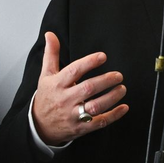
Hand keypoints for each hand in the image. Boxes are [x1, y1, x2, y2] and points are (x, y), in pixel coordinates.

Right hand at [31, 31, 128, 145]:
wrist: (39, 125)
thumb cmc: (47, 97)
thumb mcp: (46, 75)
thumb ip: (51, 54)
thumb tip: (50, 34)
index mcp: (57, 84)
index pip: (74, 71)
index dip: (89, 62)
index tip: (102, 56)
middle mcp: (65, 99)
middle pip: (88, 88)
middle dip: (105, 81)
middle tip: (118, 75)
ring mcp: (73, 115)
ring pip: (95, 106)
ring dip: (112, 97)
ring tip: (122, 88)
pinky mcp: (81, 128)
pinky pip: (99, 122)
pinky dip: (113, 115)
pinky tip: (123, 107)